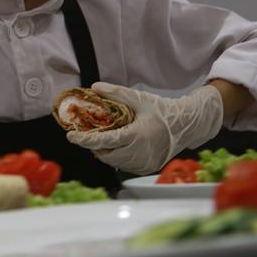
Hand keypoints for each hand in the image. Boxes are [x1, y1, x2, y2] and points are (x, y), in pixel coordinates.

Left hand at [66, 83, 222, 174]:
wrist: (186, 126)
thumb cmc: (163, 111)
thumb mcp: (139, 98)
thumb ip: (116, 93)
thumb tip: (94, 88)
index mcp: (136, 136)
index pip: (104, 141)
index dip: (84, 139)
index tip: (71, 136)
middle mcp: (138, 153)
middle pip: (105, 155)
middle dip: (94, 146)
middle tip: (88, 134)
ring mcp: (142, 164)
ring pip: (114, 162)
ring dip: (105, 152)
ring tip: (101, 139)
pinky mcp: (145, 168)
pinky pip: (124, 165)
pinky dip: (117, 157)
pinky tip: (117, 145)